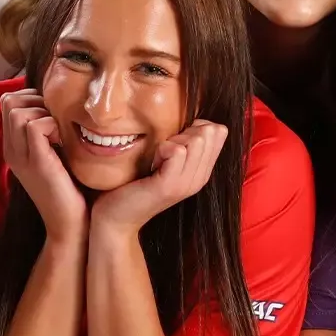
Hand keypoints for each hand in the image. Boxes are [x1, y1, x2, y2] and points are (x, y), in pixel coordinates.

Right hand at [0, 89, 86, 243]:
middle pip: (8, 101)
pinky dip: (52, 124)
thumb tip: (58, 104)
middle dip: (36, 100)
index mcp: (13, 146)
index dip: (32, 98)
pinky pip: (35, 125)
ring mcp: (20, 157)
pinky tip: (63, 141)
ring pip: (17, 110)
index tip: (53, 115)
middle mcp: (11, 150)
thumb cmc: (69, 187)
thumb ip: (49, 132)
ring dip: (44, 112)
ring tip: (59, 133)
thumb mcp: (54, 153)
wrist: (69, 224)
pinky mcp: (37, 163)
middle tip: (56, 121)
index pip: (8, 102)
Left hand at [91, 120, 226, 231]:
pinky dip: (162, 149)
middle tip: (163, 151)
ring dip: (172, 140)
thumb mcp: (164, 160)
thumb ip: (181, 143)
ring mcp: (187, 183)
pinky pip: (177, 150)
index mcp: (202, 171)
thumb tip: (191, 118)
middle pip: (210, 132)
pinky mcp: (170, 185)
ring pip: (197, 139)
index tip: (174, 142)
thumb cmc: (134, 183)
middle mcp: (200, 178)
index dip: (194, 126)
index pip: (219, 131)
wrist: (115, 218)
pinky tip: (152, 164)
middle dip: (185, 131)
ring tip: (157, 158)